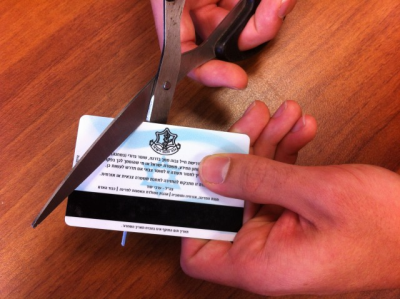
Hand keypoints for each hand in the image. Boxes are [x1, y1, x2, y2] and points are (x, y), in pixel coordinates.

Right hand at [151, 0, 295, 88]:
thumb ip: (180, 21)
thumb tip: (187, 51)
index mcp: (174, 8)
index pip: (186, 54)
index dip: (209, 72)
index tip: (235, 79)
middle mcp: (198, 7)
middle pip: (227, 41)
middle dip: (256, 31)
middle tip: (275, 10)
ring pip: (250, 25)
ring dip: (271, 14)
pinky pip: (262, 7)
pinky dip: (275, 4)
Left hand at [180, 101, 399, 294]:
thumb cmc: (386, 227)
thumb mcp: (315, 193)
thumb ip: (256, 179)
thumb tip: (210, 171)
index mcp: (261, 263)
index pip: (197, 251)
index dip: (189, 214)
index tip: (196, 172)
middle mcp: (266, 255)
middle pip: (227, 203)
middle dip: (239, 155)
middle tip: (254, 119)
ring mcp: (282, 237)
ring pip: (255, 188)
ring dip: (267, 148)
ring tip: (282, 115)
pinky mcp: (298, 222)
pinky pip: (279, 188)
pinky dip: (286, 159)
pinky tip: (299, 132)